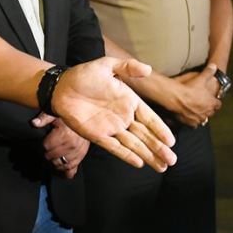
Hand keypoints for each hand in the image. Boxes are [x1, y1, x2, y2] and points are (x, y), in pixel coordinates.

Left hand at [34, 113, 89, 177]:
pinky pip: (72, 169)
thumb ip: (44, 118)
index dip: (42, 146)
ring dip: (54, 165)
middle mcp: (71, 145)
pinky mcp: (81, 156)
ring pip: (61, 165)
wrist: (86, 120)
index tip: (43, 145)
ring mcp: (77, 152)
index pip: (46, 147)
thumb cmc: (69, 118)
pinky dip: (65, 172)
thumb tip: (34, 123)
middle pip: (52, 157)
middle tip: (45, 154)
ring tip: (51, 161)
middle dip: (46, 156)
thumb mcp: (55, 114)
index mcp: (64, 134)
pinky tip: (60, 169)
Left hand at [49, 58, 176, 169]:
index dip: (160, 129)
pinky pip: (115, 147)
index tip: (171, 141)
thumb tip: (149, 69)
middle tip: (172, 160)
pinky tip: (139, 163)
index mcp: (128, 101)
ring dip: (148, 155)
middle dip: (158, 148)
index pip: (149, 118)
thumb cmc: (83, 75)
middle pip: (145, 135)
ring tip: (162, 166)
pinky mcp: (97, 136)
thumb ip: (128, 67)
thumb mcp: (107, 66)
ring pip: (134, 144)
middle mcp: (123, 117)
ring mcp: (111, 127)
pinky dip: (126, 155)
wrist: (61, 87)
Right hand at [173, 70, 226, 125]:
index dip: (215, 102)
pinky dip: (192, 121)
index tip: (212, 100)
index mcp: (212, 103)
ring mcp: (199, 119)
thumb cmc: (189, 88)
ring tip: (194, 110)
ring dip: (200, 115)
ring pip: (202, 119)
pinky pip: (194, 124)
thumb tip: (214, 66)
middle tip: (202, 104)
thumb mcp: (201, 78)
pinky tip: (188, 116)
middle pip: (210, 112)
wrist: (176, 98)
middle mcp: (207, 112)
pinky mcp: (190, 123)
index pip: (218, 104)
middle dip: (207, 109)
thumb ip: (209, 72)